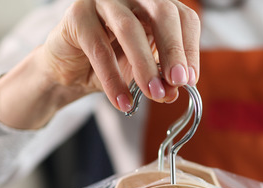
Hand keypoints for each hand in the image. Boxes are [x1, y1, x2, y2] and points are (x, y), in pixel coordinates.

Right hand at [0, 0, 199, 129]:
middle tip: (177, 82)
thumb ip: (163, 79)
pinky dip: (113, 79)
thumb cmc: (113, 64)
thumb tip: (175, 91)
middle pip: (162, 13)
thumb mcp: (145, 73)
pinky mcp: (77, 15)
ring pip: (129, 28)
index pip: (183, 18)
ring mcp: (104, 1)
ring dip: (145, 65)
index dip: (190, 48)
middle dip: (173, 50)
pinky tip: (123, 102)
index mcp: (156, 5)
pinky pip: (99, 49)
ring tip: (153, 94)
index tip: (190, 80)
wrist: (71, 71)